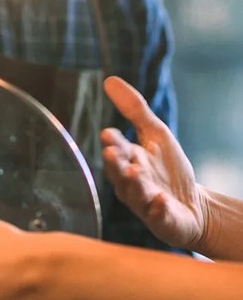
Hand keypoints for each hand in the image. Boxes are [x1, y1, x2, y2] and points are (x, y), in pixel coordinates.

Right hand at [101, 76, 206, 250]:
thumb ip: (134, 110)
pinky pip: (156, 214)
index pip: (117, 149)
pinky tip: (159, 200)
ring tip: (135, 171)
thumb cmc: (169, 170)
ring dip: (133, 183)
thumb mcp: (156, 134)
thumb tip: (109, 80)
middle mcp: (130, 182)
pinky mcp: (160, 219)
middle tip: (112, 153)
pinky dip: (156, 208)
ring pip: (134, 193)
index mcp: (128, 161)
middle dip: (116, 164)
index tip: (108, 134)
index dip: (113, 143)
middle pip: (119, 172)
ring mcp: (144, 202)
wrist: (192, 207)